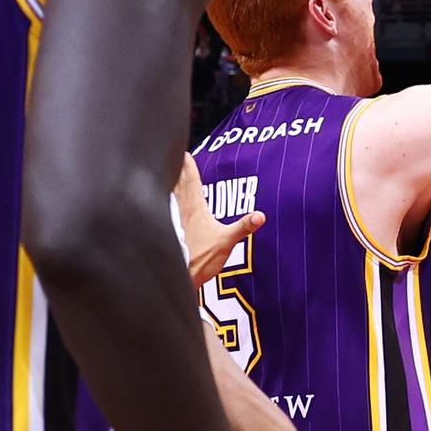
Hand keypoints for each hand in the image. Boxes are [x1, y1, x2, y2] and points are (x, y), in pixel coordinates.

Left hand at [173, 153, 265, 288]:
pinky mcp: (177, 233)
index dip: (190, 169)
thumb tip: (260, 215)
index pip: (193, 184)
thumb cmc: (203, 259)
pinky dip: (171, 201)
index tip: (185, 153)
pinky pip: (173, 210)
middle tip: (175, 156)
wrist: (185, 277)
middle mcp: (185, 214)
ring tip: (170, 174)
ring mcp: (179, 223)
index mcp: (197, 211)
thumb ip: (243, 226)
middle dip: (179, 171)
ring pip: (174, 197)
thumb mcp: (227, 241)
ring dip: (173, 184)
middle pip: (181, 186)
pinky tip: (170, 204)